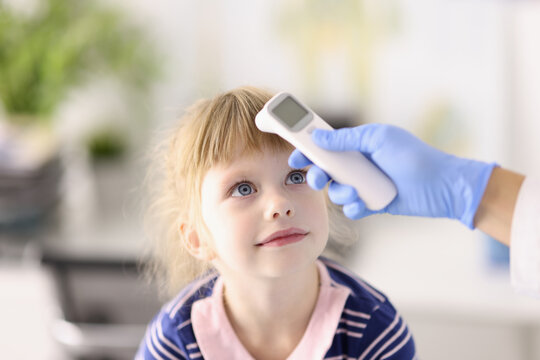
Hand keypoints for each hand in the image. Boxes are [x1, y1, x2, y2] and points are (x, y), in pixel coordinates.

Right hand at [288, 124, 496, 228]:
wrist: (442, 186)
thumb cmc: (413, 157)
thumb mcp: (379, 140)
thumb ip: (348, 138)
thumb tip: (319, 137)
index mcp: (359, 146)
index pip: (327, 147)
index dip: (309, 152)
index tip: (295, 159)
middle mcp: (359, 165)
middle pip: (327, 171)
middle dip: (318, 176)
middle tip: (317, 179)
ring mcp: (365, 185)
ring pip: (337, 191)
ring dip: (340, 193)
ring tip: (355, 193)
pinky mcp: (373, 203)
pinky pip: (353, 208)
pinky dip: (354, 207)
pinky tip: (364, 205)